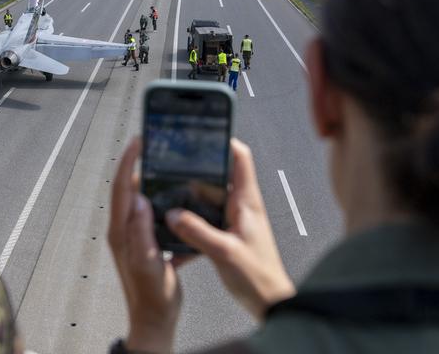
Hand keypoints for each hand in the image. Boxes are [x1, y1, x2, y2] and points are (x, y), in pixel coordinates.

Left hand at [108, 139, 190, 352]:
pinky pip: (150, 216)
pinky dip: (161, 203)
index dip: (128, 162)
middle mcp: (124, 230)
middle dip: (139, 165)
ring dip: (152, 182)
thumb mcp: (148, 263)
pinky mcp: (145, 244)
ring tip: (167, 167)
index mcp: (122, 232)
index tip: (139, 141)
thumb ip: (141, 232)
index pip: (121, 188)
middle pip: (128, 189)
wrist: (155, 321)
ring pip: (141, 200)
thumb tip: (138, 200)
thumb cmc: (152, 297)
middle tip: (155, 146)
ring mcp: (133, 237)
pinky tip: (176, 201)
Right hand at [166, 139, 294, 319]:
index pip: (240, 158)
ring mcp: (235, 221)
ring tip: (167, 196)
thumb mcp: (224, 252)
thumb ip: (197, 231)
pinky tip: (175, 233)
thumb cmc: (258, 277)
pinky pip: (206, 221)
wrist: (271, 304)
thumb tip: (172, 214)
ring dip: (190, 198)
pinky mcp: (229, 237)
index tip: (201, 135)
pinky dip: (191, 223)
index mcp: (247, 202)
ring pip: (209, 199)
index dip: (224, 141)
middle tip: (172, 166)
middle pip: (219, 175)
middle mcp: (242, 207)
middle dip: (196, 170)